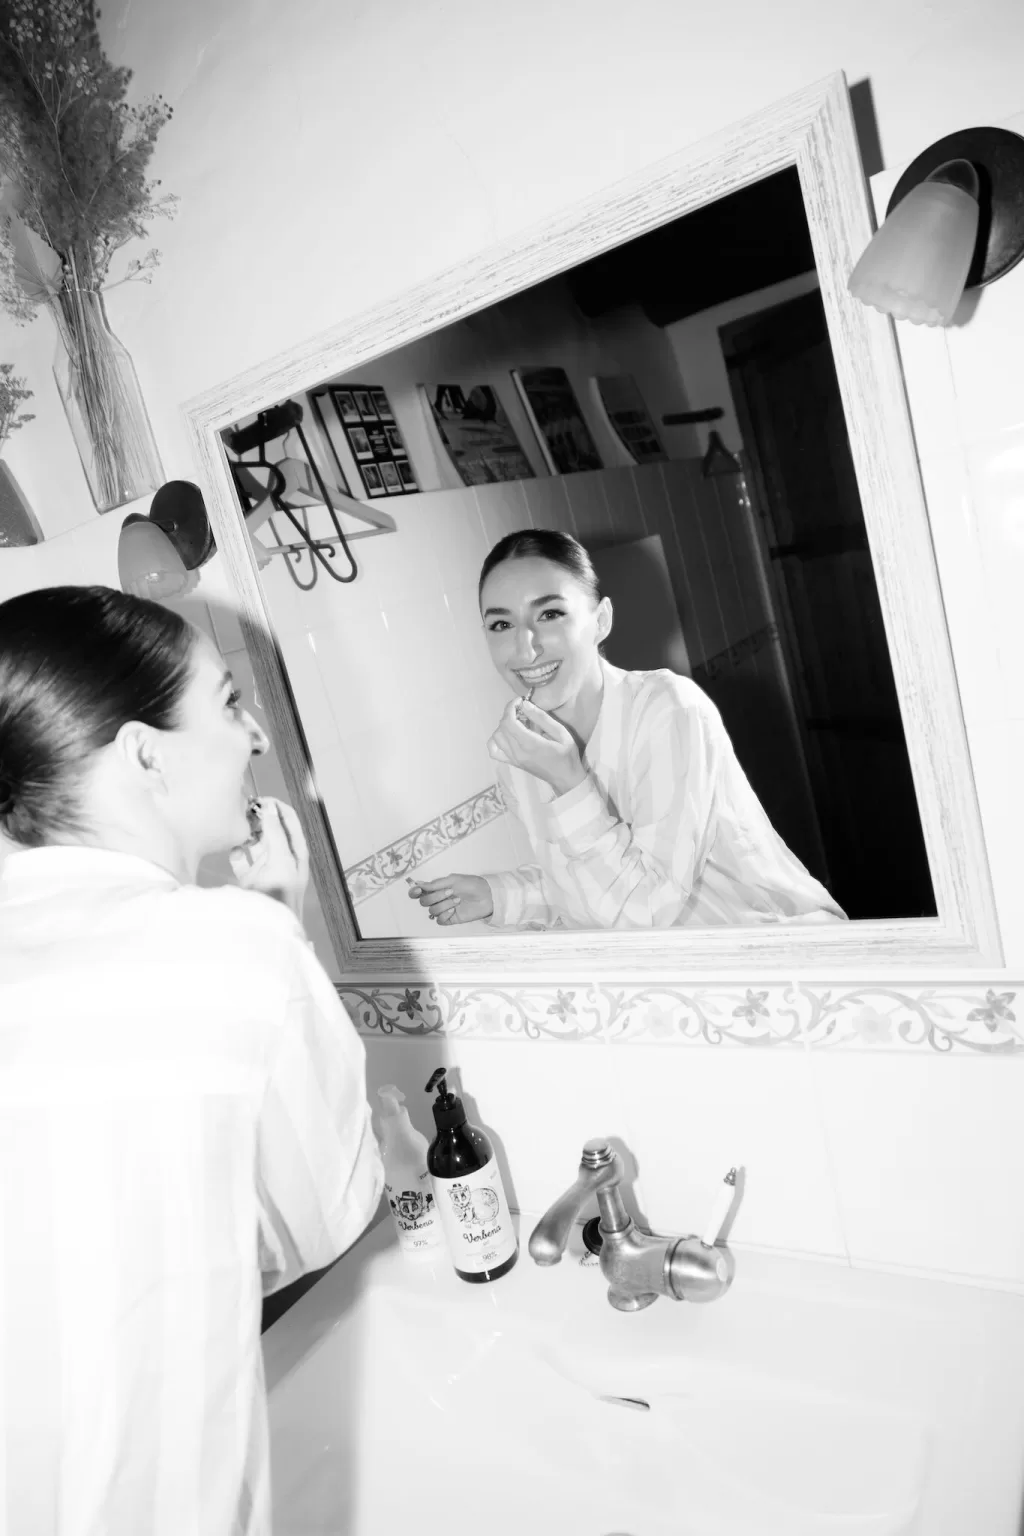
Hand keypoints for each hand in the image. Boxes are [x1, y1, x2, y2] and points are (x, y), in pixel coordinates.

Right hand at [229, 797, 308, 919]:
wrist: (267, 929)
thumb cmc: (280, 896)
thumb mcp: (281, 860)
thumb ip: (275, 833)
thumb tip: (270, 807)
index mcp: (295, 851)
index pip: (289, 819)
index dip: (276, 806)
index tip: (258, 799)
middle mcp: (282, 856)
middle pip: (271, 827)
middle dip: (258, 816)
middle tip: (242, 808)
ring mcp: (266, 867)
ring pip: (255, 841)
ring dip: (246, 831)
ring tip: (235, 823)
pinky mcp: (250, 878)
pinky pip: (241, 857)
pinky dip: (236, 850)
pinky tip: (230, 845)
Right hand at [407, 873, 492, 925]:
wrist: (487, 896)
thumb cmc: (472, 885)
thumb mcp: (453, 880)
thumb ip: (435, 884)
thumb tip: (419, 884)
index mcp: (437, 888)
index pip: (419, 892)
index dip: (414, 892)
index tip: (418, 890)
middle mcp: (438, 899)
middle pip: (423, 902)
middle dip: (435, 897)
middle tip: (450, 892)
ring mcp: (443, 909)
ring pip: (432, 911)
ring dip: (444, 905)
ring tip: (457, 900)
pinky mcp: (450, 919)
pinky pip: (439, 920)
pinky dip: (445, 915)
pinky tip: (453, 910)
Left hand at [487, 698, 586, 794]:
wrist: (566, 778)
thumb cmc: (566, 755)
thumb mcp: (561, 733)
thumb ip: (542, 718)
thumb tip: (525, 705)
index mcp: (529, 744)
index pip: (509, 722)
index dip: (510, 707)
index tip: (520, 701)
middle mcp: (517, 752)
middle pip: (501, 728)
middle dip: (508, 714)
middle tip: (521, 709)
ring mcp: (513, 759)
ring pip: (495, 738)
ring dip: (502, 726)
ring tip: (516, 723)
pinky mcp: (513, 763)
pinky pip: (494, 752)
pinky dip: (496, 741)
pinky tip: (507, 736)